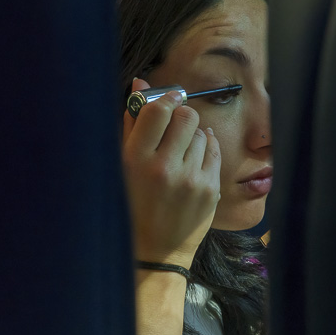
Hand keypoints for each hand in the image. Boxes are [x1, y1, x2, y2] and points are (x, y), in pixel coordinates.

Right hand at [122, 76, 220, 267]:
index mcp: (135, 160)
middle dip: (181, 115)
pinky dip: (204, 149)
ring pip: (201, 133)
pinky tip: (193, 159)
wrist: (154, 251)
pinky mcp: (210, 190)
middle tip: (174, 125)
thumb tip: (141, 83)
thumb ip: (132, 123)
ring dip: (191, 136)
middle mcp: (164, 168)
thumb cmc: (131, 205)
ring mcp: (191, 180)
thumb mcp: (121, 165)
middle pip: (185, 116)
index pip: (157, 110)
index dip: (164, 98)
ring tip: (179, 153)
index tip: (167, 99)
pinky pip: (213, 151)